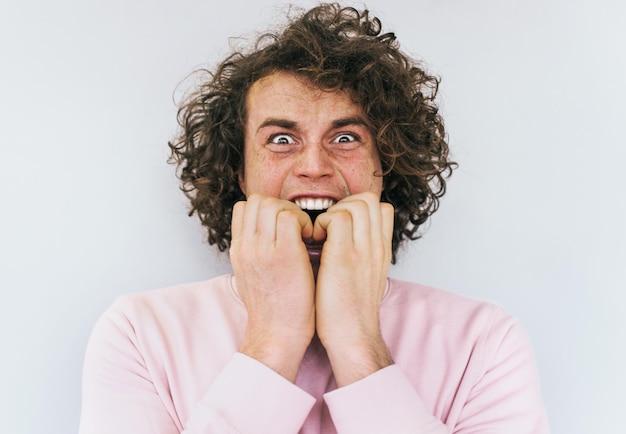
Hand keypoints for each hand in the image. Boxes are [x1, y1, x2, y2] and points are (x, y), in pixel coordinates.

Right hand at [230, 194, 314, 381]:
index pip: (244, 207)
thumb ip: (258, 253)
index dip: (267, 209)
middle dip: (281, 205)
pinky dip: (305, 222)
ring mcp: (262, 250)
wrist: (277, 337)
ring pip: (272, 203)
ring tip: (305, 234)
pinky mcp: (283, 255)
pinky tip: (312, 240)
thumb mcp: (254, 277)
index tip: (284, 226)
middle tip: (297, 227)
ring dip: (293, 212)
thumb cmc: (274, 311)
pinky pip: (291, 217)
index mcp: (239, 250)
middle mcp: (246, 246)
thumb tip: (272, 235)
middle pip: (256, 200)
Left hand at [312, 192, 394, 385]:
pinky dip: (321, 223)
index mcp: (381, 251)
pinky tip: (313, 242)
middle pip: (369, 199)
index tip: (339, 226)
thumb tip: (339, 240)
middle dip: (343, 204)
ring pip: (356, 203)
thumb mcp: (364, 279)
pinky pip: (337, 218)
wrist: (353, 338)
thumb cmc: (350, 313)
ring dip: (332, 213)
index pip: (381, 208)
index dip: (357, 208)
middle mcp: (377, 245)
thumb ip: (358, 256)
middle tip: (326, 227)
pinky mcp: (345, 256)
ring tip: (320, 235)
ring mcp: (364, 249)